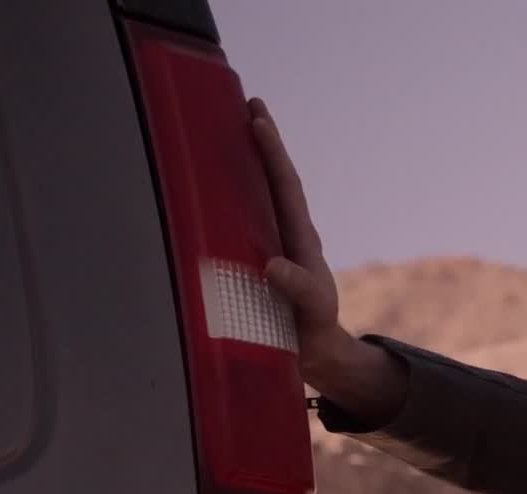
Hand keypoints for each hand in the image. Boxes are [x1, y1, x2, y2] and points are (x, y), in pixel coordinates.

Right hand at [250, 97, 404, 421]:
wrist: (316, 356)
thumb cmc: (313, 333)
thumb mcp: (311, 313)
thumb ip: (301, 291)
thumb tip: (274, 264)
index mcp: (300, 241)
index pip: (286, 188)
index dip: (272, 154)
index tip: (258, 119)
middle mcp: (287, 235)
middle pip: (274, 181)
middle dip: (263, 144)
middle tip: (250, 104)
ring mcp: (272, 246)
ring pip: (259, 197)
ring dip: (246, 164)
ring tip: (231, 129)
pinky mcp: (256, 262)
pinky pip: (242, 221)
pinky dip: (229, 198)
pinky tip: (209, 187)